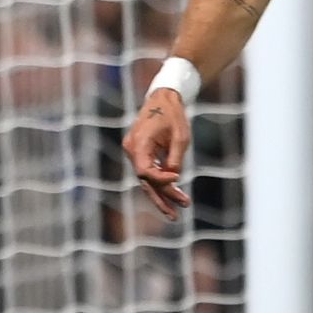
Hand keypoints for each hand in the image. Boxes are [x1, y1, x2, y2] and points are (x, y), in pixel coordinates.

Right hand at [123, 91, 192, 220]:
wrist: (163, 98)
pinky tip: (173, 194)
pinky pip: (149, 172)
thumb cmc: (173, 114)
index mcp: (138, 144)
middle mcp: (132, 150)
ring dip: (162, 194)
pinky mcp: (141, 153)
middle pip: (145, 181)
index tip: (177, 178)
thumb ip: (175, 158)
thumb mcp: (180, 136)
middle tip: (175, 215)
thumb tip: (173, 179)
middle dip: (160, 199)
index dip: (160, 180)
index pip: (144, 171)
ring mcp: (134, 152)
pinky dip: (160, 183)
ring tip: (176, 211)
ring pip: (147, 179)